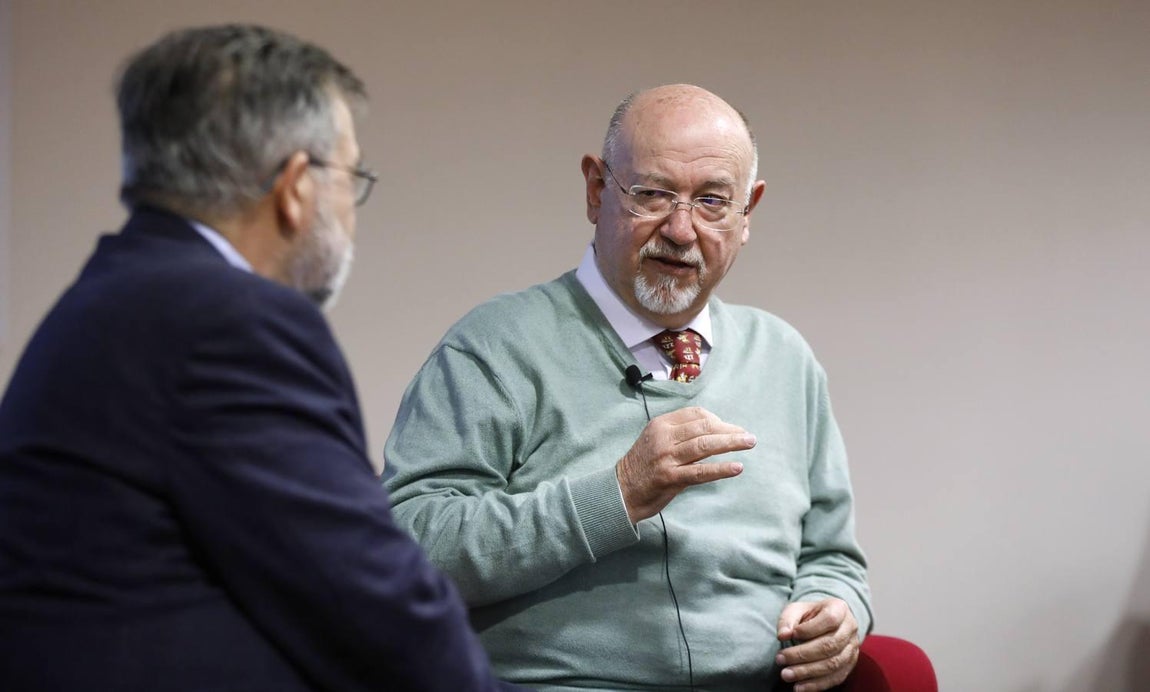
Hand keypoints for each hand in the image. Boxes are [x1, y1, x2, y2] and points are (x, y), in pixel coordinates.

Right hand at [615, 406, 754, 522]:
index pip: (696, 415)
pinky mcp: (670, 478)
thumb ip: (680, 433)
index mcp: (661, 425)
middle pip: (703, 427)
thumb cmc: (643, 466)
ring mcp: (667, 458)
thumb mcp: (656, 440)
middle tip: (749, 436)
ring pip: (704, 445)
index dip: (718, 420)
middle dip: (729, 430)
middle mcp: (664, 438)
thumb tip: (715, 430)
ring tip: (749, 443)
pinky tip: (737, 467)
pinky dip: (721, 469)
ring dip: (731, 443)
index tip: (732, 428)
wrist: (621, 491)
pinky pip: (701, 472)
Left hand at [775, 598, 859, 691]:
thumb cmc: (809, 615)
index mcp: (839, 609)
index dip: (808, 629)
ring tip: (786, 674)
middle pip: (829, 645)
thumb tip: (782, 635)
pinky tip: (799, 687)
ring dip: (807, 672)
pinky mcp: (850, 665)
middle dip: (802, 655)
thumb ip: (788, 619)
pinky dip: (816, 685)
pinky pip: (836, 678)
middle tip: (780, 659)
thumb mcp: (797, 609)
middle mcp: (850, 628)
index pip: (829, 619)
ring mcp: (853, 648)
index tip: (789, 635)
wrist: (825, 622)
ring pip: (833, 664)